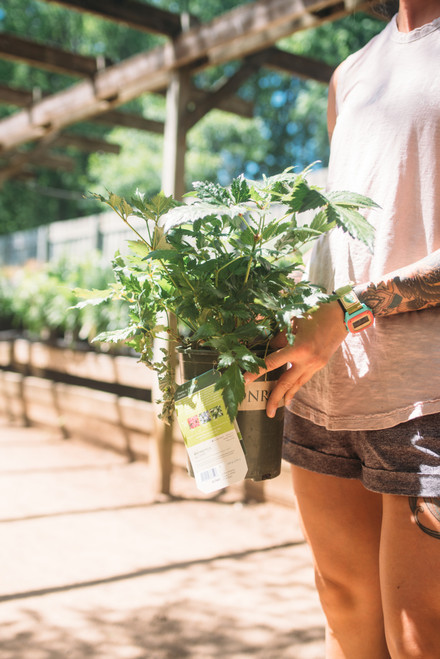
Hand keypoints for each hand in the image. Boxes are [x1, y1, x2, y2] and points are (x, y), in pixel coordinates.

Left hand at [244, 300, 347, 417]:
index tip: (245, 381)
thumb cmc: (315, 313)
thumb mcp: (293, 322)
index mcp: (297, 348)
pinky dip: (297, 385)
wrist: (341, 315)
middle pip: (287, 383)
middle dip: (276, 398)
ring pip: (298, 384)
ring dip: (288, 395)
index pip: (272, 363)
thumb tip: (269, 347)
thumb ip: (279, 337)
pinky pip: (305, 378)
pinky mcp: (320, 364)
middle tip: (268, 412)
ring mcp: (315, 364)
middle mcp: (307, 360)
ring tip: (280, 406)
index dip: (257, 372)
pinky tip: (292, 391)